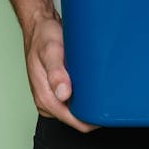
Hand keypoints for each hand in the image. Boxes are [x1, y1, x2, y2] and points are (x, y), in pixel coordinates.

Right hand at [24, 13, 98, 132]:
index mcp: (45, 98)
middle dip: (93, 109)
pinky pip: (75, 98)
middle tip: (109, 94)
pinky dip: (85, 92)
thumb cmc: (43, 36)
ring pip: (77, 108)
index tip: (109, 108)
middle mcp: (49, 101)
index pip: (75, 122)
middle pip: (77, 117)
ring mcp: (54, 95)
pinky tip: (93, 82)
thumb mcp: (50, 51)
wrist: (38, 26)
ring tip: (102, 87)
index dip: (93, 119)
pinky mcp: (58, 88)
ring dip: (89, 100)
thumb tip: (63, 93)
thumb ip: (56, 72)